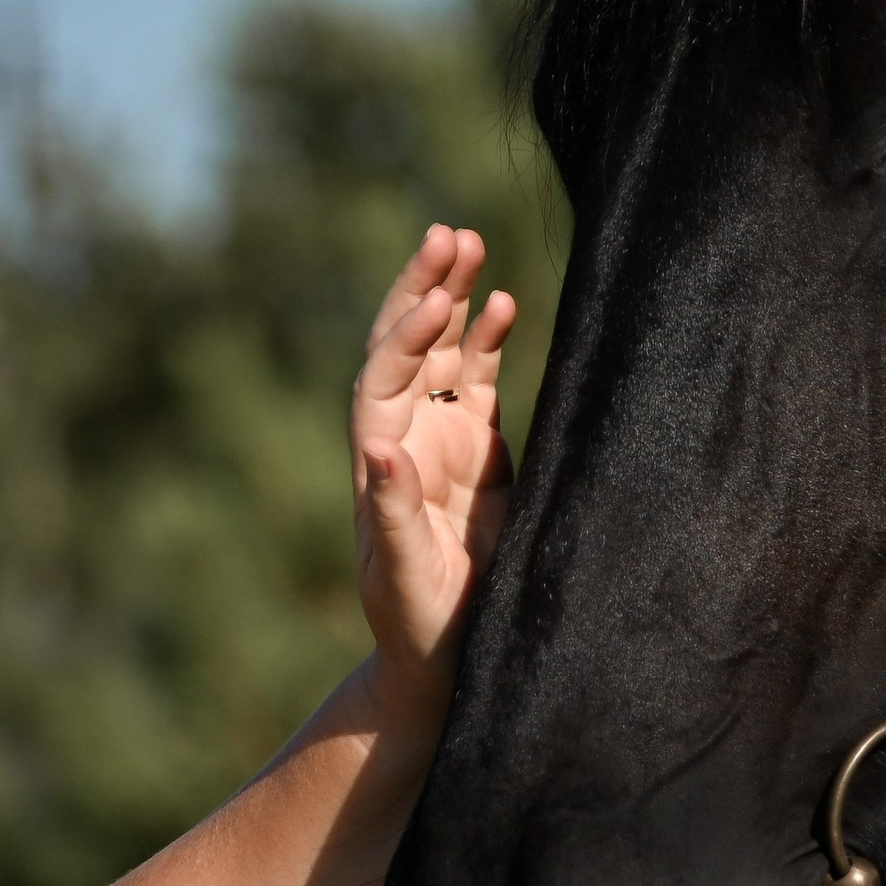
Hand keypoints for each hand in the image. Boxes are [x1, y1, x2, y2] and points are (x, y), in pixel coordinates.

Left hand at [351, 226, 514, 708]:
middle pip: (405, 347)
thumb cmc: (419, 623)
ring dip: (455, 300)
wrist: (445, 651)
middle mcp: (404, 438)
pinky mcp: (479, 451)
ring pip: (444, 353)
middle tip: (446, 234)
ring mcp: (441, 440)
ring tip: (469, 241)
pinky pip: (481, 383)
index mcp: (378, 463)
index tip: (439, 300)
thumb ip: (390, 515)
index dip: (407, 338)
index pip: (383, 381)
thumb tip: (379, 449)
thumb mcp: (403, 577)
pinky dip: (491, 343)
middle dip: (423, 290)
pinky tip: (507, 303)